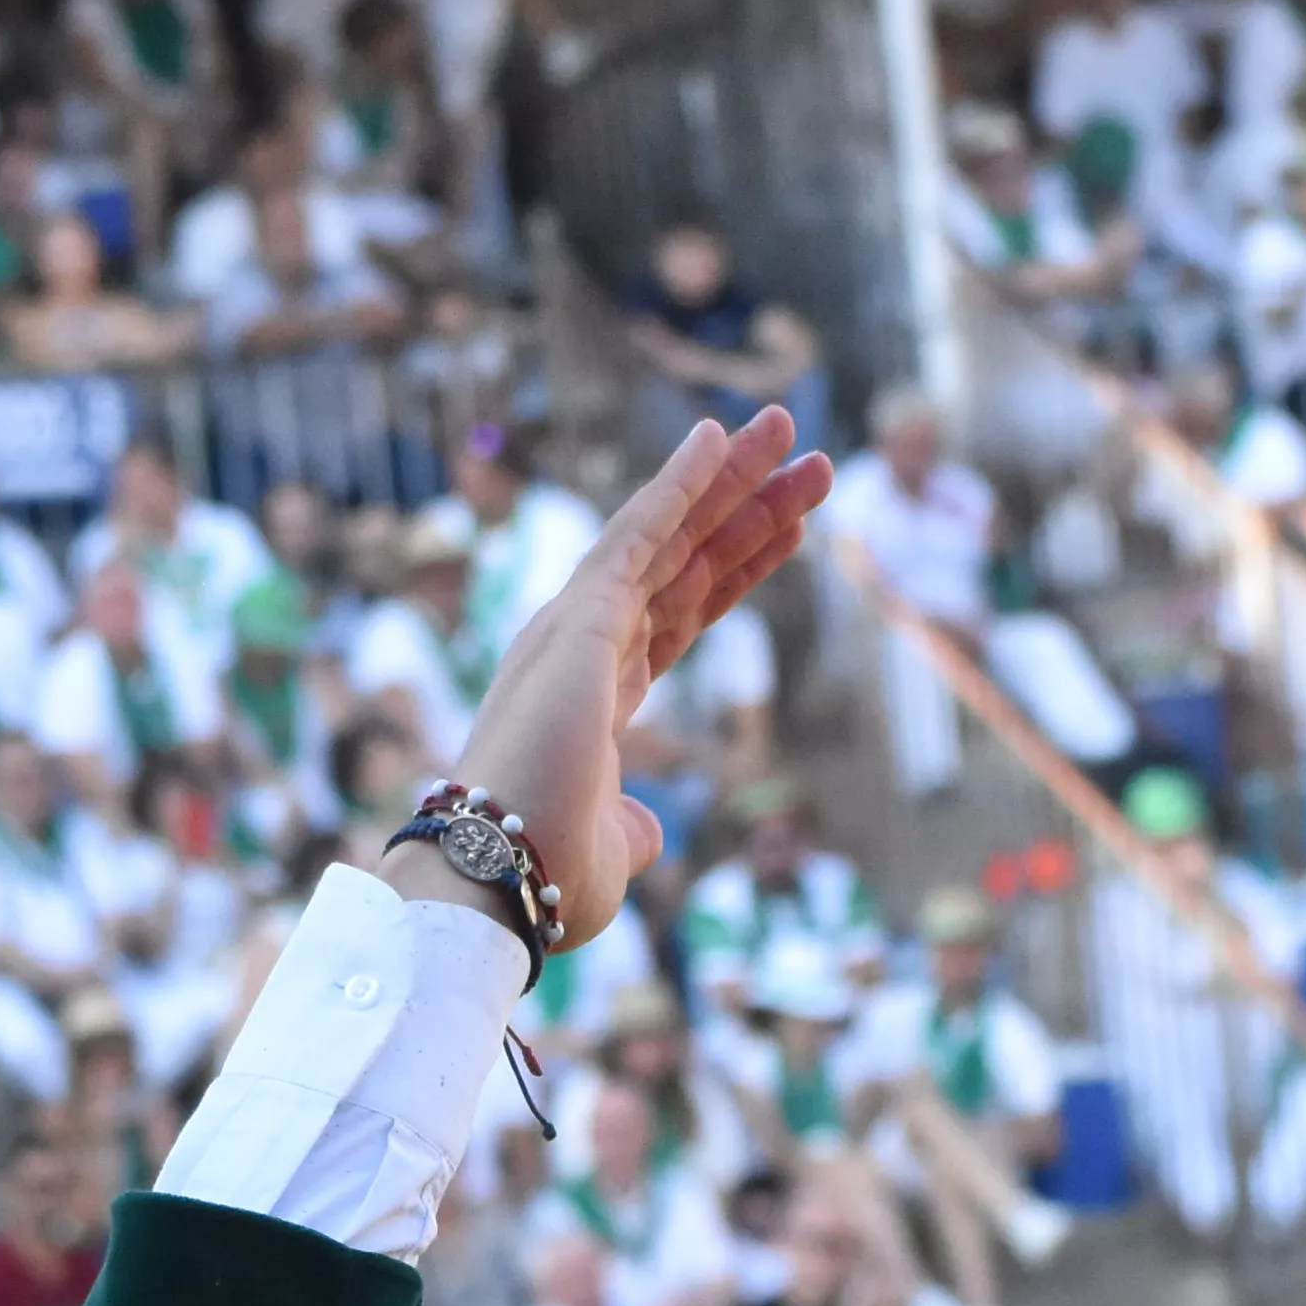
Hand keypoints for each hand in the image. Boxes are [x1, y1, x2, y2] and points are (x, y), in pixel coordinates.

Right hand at [364, 409, 827, 953]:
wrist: (498, 880)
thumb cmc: (543, 879)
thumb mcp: (612, 852)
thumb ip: (633, 827)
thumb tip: (649, 828)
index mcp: (596, 695)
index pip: (682, 614)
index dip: (738, 568)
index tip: (791, 530)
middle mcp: (584, 648)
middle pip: (686, 561)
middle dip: (746, 505)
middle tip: (807, 452)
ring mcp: (579, 627)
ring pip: (671, 535)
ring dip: (730, 478)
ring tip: (789, 425)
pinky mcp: (579, 619)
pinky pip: (638, 535)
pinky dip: (678, 484)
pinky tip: (716, 436)